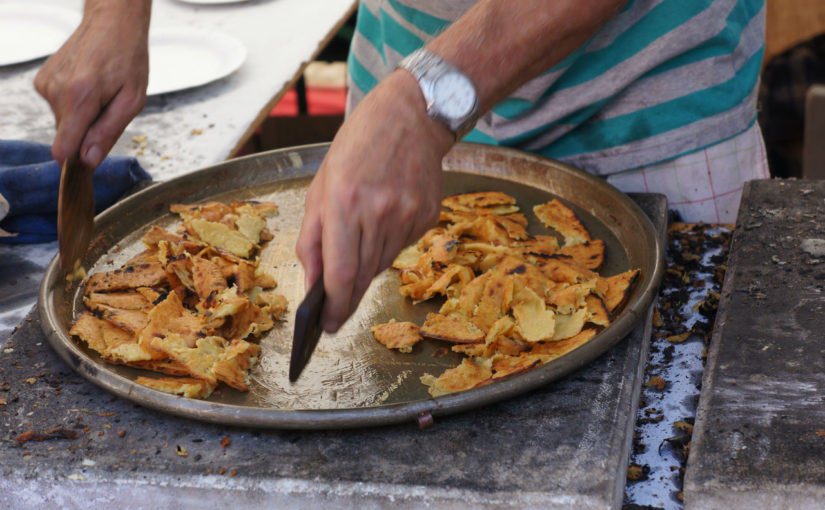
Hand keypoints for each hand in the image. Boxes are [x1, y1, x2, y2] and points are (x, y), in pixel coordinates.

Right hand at [34, 0, 150, 167]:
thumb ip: (109, 132)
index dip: (77, 161)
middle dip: (88, 133)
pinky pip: (58, 108)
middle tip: (107, 110)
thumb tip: (89, 160)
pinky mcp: (42, 81)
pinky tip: (88, 87)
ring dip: (83, 117)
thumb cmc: (128, 58)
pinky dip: (74, 105)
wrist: (111, 24)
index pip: (63, 148)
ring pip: (63, 123)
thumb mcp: (133, 100)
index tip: (89, 161)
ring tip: (100, 94)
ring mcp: (46, 85)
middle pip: (67, 137)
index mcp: (80, 97)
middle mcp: (56, 91)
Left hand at [296, 70, 454, 332]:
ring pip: (381, 265)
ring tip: (359, 244)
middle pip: (362, 276)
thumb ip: (313, 237)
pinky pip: (401, 247)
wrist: (411, 117)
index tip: (326, 327)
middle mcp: (379, 212)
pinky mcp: (428, 216)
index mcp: (345, 202)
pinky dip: (386, 246)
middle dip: (346, 298)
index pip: (340, 273)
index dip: (333, 307)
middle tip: (336, 313)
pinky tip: (383, 221)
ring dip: (365, 268)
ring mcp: (408, 216)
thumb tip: (313, 283)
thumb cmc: (358, 146)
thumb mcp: (321, 185)